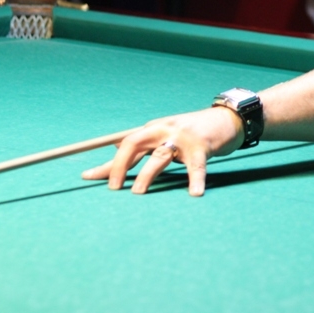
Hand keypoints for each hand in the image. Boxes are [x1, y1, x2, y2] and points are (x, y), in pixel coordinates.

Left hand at [81, 107, 242, 195]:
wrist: (228, 119)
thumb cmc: (193, 132)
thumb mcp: (165, 136)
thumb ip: (144, 147)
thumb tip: (113, 153)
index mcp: (153, 129)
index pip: (124, 145)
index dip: (105, 162)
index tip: (85, 177)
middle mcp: (163, 130)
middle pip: (134, 144)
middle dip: (119, 166)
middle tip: (112, 188)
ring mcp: (183, 137)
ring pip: (159, 156)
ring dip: (146, 175)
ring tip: (137, 193)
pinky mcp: (202, 146)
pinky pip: (197, 166)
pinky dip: (195, 180)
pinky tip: (195, 193)